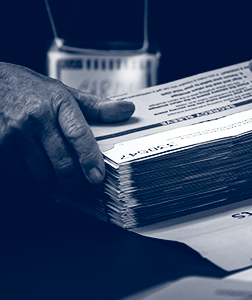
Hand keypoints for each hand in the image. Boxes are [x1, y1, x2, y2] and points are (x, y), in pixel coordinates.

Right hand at [0, 63, 134, 193]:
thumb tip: (128, 109)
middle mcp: (36, 118)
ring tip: (62, 186)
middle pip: (61, 161)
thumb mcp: (63, 92)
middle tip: (83, 192)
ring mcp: (14, 133)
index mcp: (57, 102)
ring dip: (55, 185)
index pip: (78, 134)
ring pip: (41, 173)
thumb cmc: (30, 89)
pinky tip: (39, 174)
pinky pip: (21, 173)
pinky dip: (33, 179)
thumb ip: (96, 106)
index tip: (98, 177)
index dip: (89, 159)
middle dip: (75, 183)